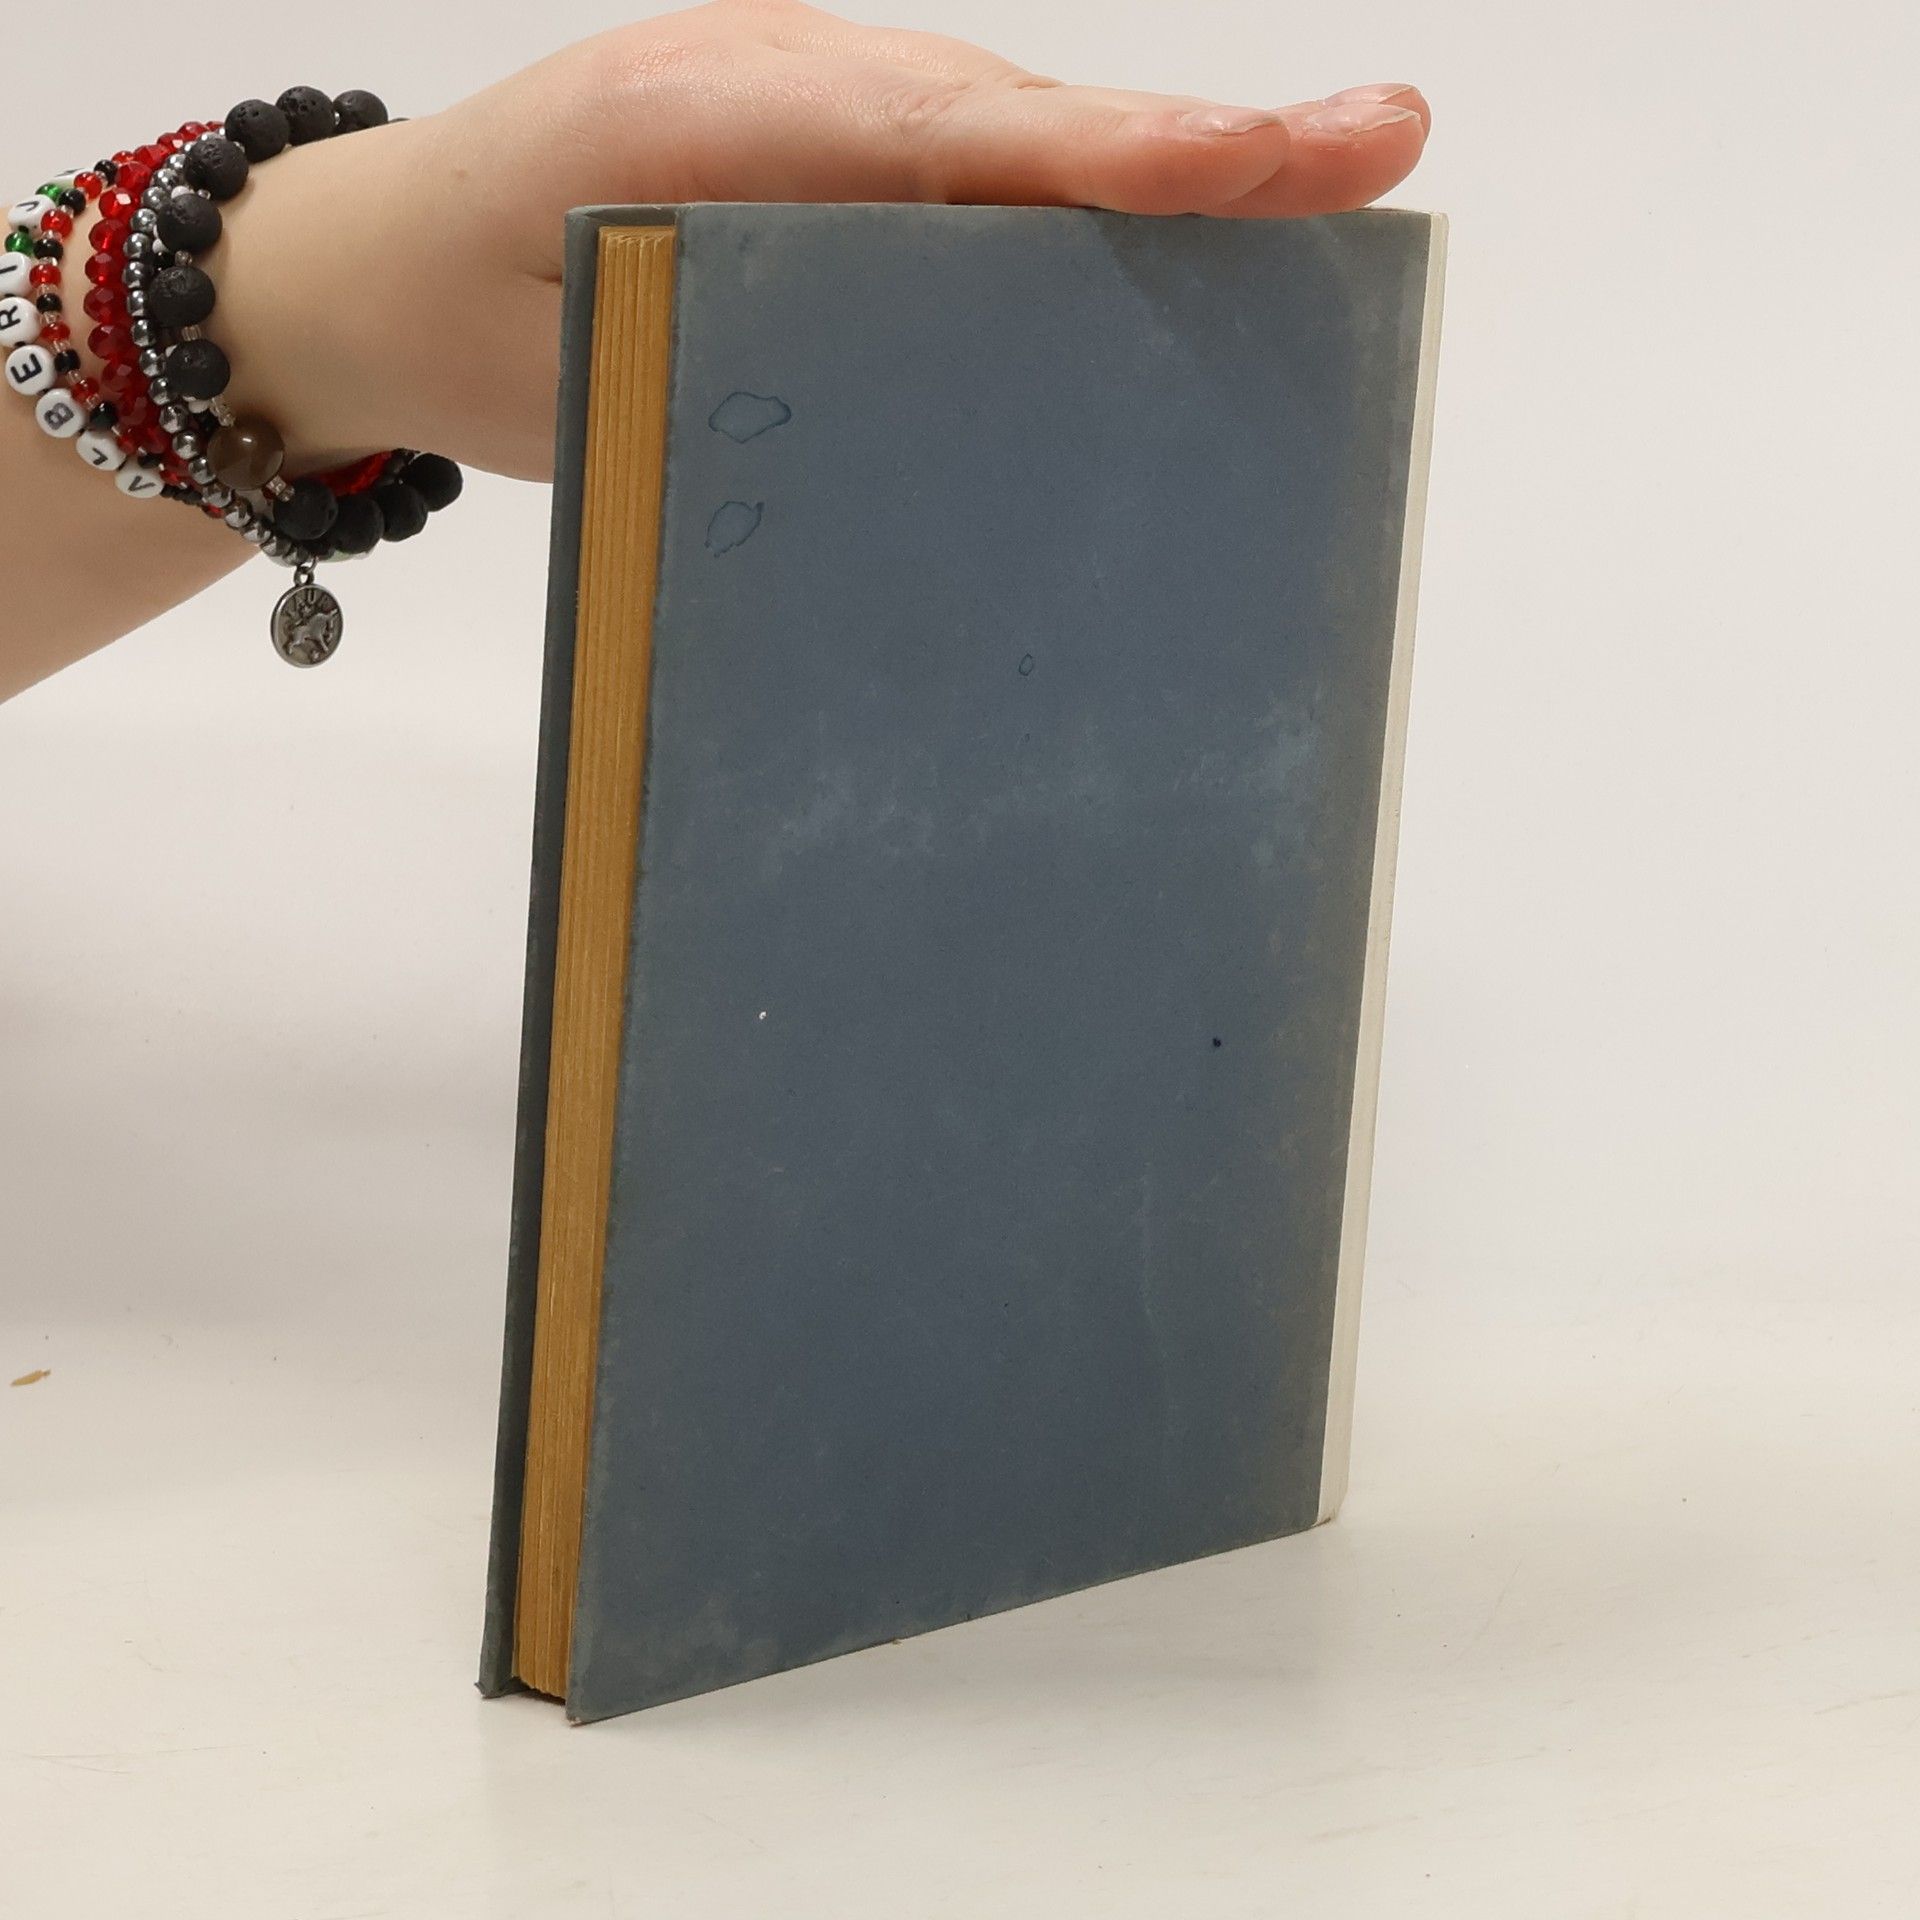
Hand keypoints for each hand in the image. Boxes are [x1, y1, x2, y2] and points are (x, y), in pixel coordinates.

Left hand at [206, 0, 1429, 481]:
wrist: (388, 269)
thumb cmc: (471, 294)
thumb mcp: (577, 328)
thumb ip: (727, 333)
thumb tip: (910, 407)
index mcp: (738, 108)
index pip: (966, 127)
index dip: (1126, 150)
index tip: (1271, 159)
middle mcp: (812, 107)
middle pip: (1038, 133)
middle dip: (1203, 150)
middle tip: (1373, 152)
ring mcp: (836, 149)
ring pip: (1025, 172)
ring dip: (1165, 198)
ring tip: (1325, 216)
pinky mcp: (844, 214)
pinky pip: (978, 218)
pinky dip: (1079, 245)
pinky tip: (1167, 301)